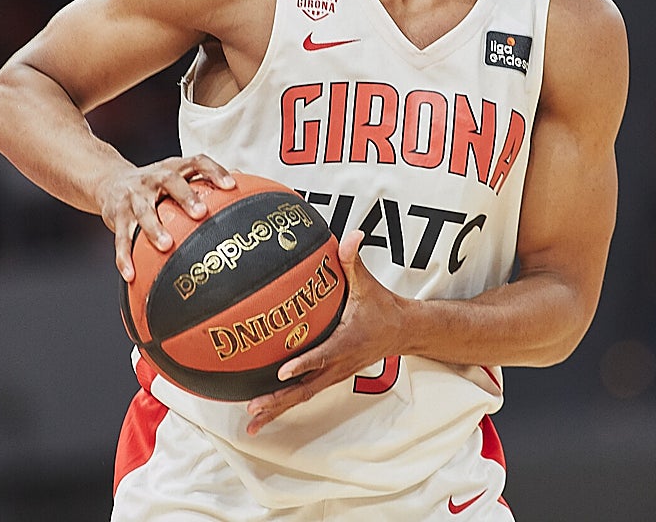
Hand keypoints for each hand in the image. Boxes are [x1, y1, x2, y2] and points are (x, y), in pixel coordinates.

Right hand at [97, 154, 234, 281]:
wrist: (109, 181)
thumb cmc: (155, 185)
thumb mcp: (177, 176)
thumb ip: (204, 181)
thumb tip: (245, 184)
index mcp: (173, 167)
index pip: (197, 162)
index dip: (214, 171)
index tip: (231, 186)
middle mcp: (152, 178)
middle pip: (170, 181)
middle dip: (186, 196)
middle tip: (201, 214)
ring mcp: (133, 196)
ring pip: (143, 211)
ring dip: (154, 228)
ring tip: (167, 246)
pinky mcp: (115, 214)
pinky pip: (120, 237)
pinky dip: (124, 256)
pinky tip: (131, 274)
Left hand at [245, 230, 408, 434]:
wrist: (403, 331)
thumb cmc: (383, 306)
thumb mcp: (368, 284)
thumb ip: (353, 260)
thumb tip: (351, 235)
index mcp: (347, 341)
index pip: (323, 354)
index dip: (303, 363)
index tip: (282, 371)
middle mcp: (339, 363)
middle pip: (306, 388)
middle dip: (279, 400)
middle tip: (254, 408)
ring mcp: (334, 374)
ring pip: (303, 396)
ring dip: (278, 408)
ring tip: (252, 421)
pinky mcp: (331, 377)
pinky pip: (305, 392)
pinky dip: (284, 403)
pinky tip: (263, 411)